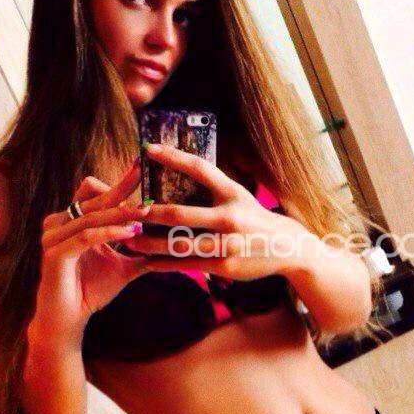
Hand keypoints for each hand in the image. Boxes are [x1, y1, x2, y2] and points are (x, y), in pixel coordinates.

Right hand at [31, 159, 153, 343]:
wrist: (68, 322)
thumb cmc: (92, 291)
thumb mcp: (124, 266)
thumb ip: (142, 250)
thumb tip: (173, 241)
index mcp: (73, 220)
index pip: (97, 192)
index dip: (121, 181)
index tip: (146, 167)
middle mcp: (59, 222)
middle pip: (95, 198)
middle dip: (124, 188)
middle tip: (148, 176)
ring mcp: (53, 236)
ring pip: (92, 217)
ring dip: (121, 213)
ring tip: (147, 210)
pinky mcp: (53, 254)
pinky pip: (85, 237)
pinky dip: (109, 233)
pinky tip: (131, 232)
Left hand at [128, 142, 315, 279]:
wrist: (288, 248)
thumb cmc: (254, 218)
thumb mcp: (239, 196)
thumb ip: (213, 187)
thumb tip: (179, 169)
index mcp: (232, 192)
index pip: (199, 168)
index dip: (173, 156)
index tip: (147, 148)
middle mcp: (229, 216)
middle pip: (179, 214)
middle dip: (148, 213)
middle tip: (125, 210)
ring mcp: (226, 243)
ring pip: (178, 243)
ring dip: (148, 243)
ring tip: (127, 239)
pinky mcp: (225, 265)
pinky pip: (187, 265)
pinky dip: (164, 264)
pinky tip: (146, 262)